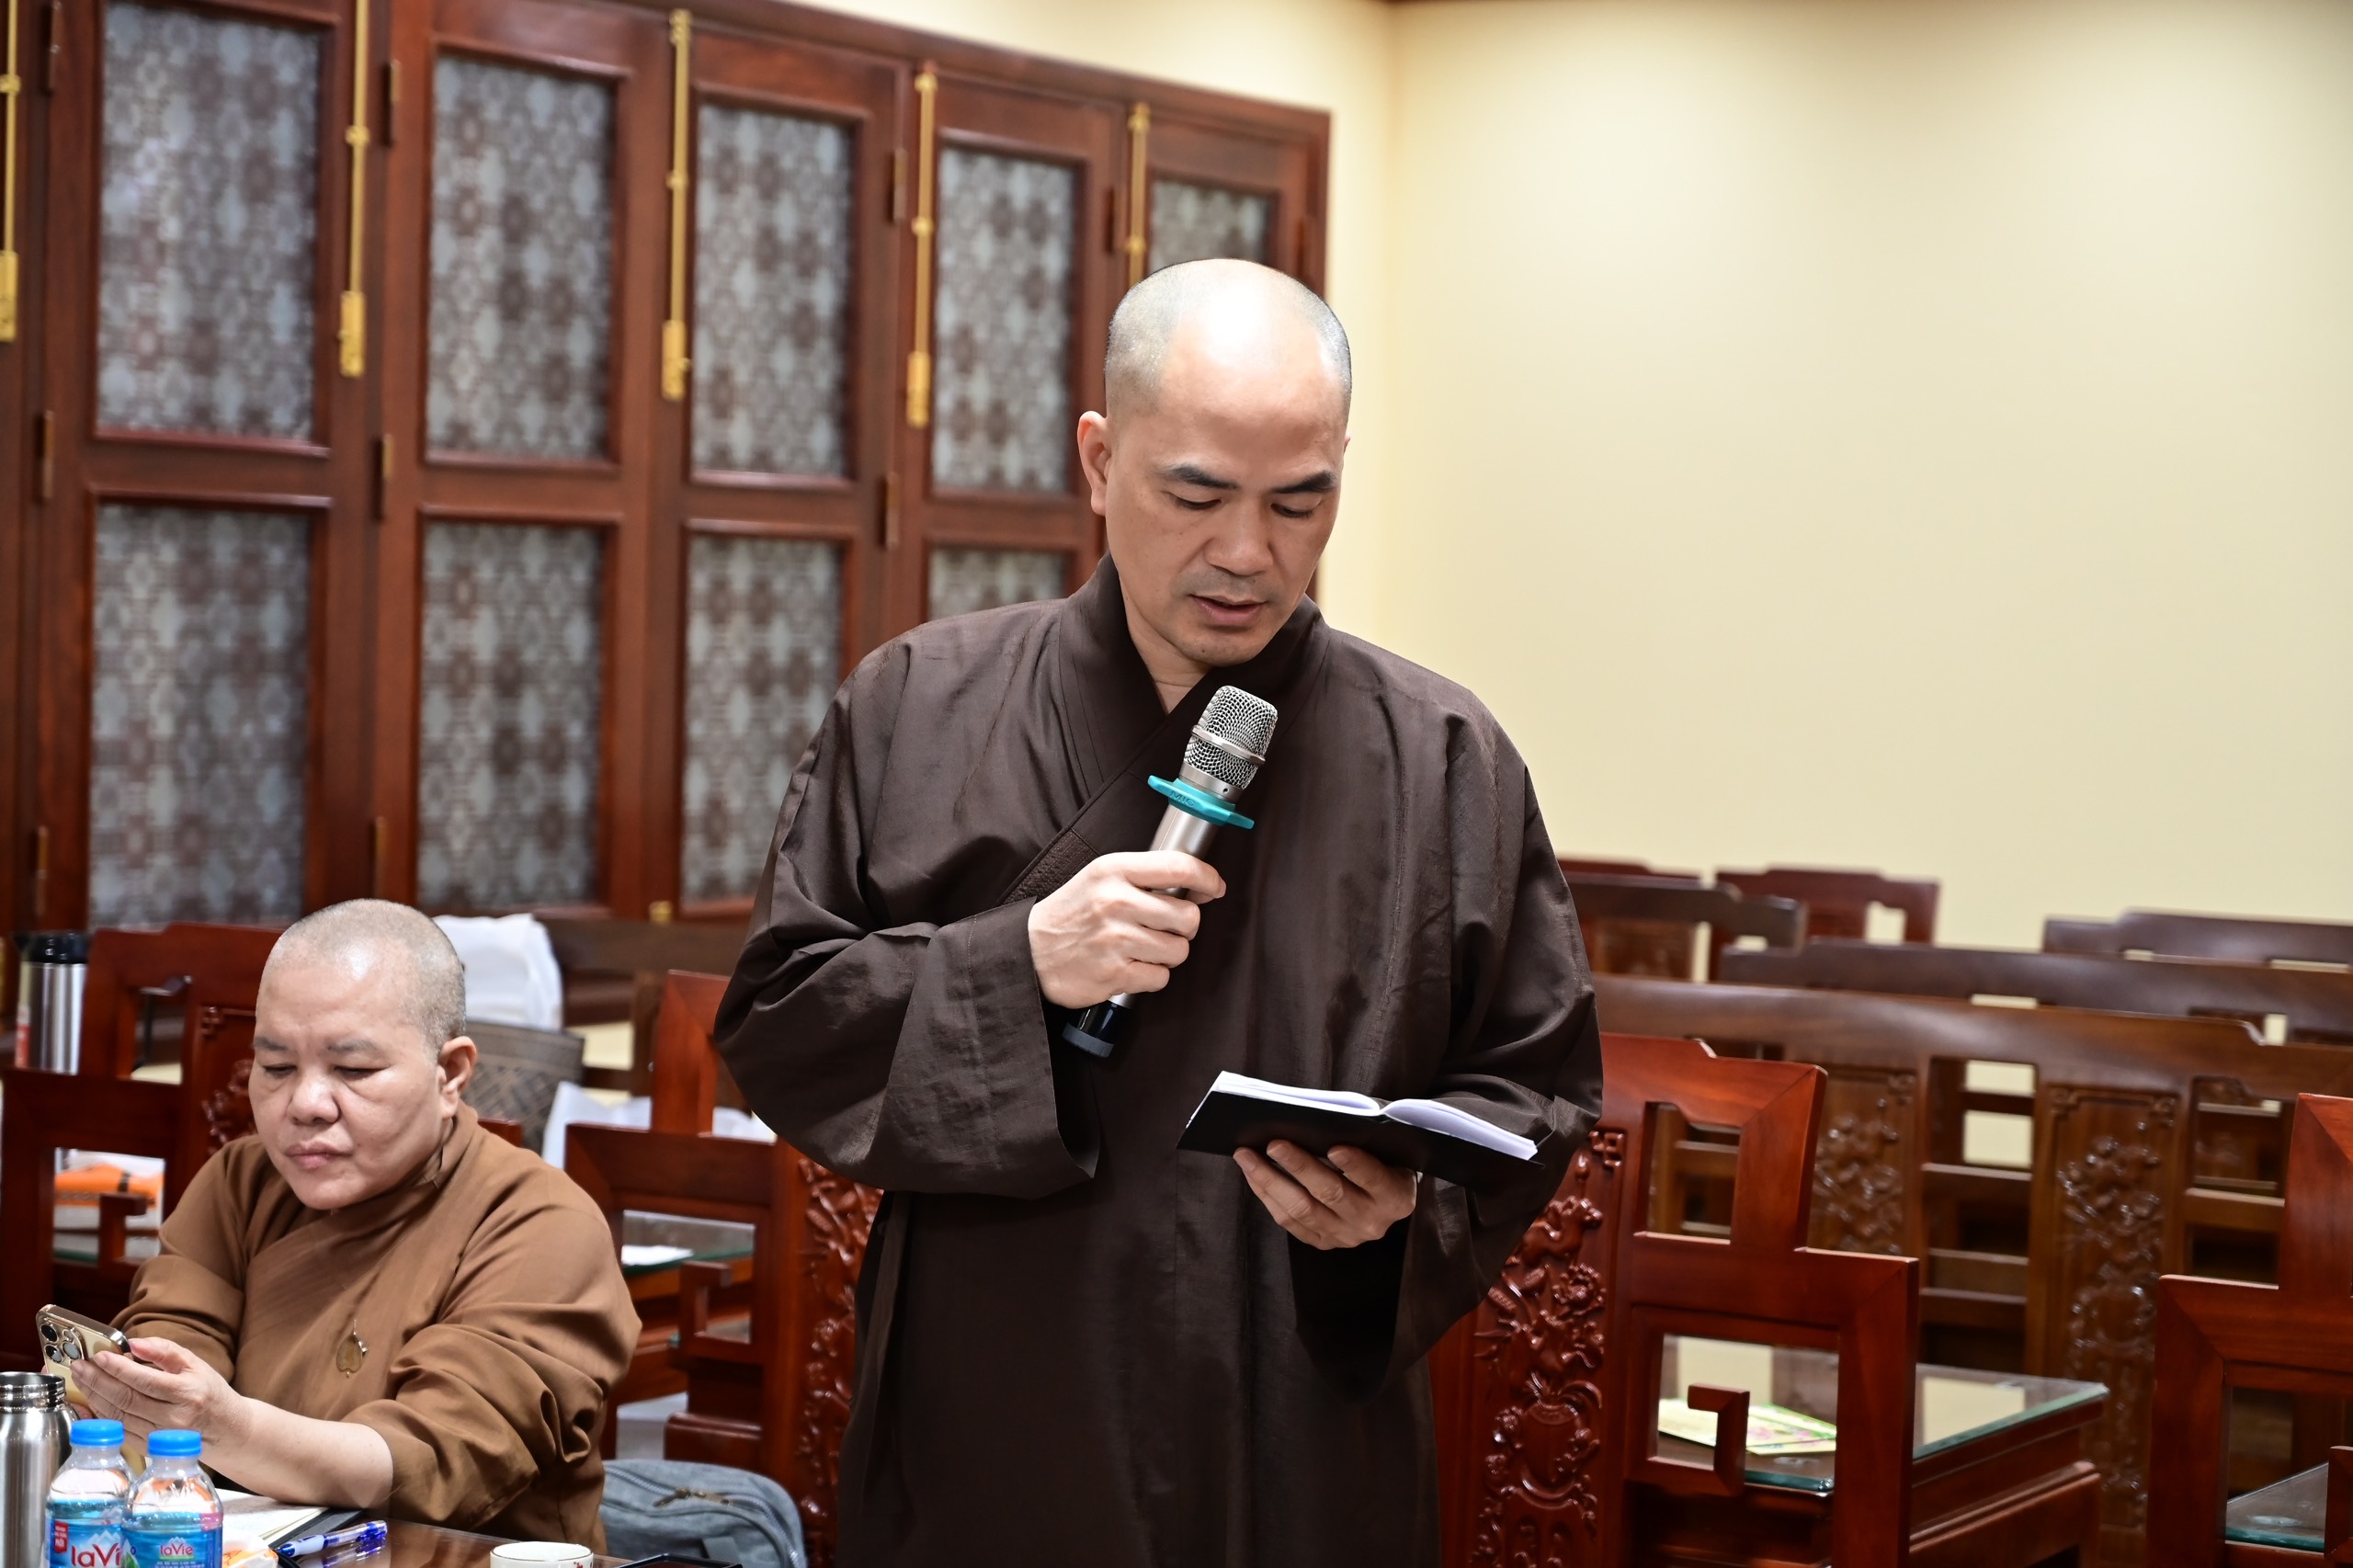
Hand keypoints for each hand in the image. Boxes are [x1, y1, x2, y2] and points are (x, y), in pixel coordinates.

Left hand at [74, 1339, 248, 1443]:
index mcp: (187, 1394)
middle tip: (81, 1366)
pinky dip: (100, 1414)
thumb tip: (134, 1344)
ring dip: (95, 1396)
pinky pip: (117, 1430)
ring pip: (117, 1416)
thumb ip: (165, 1351)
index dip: (117, 1368)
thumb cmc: (210, 1394)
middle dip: (98, 1380)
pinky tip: (92, 1400)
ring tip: (83, 1379)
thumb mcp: (197, 1365)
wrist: (226, 1430)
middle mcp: (173, 1419)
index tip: (99, 1356)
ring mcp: (159, 1438)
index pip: (144, 1380)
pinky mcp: (148, 1449)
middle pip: (125, 1399)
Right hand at [1029, 850, 1224, 1007]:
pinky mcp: (1115, 974)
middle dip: (1184, 926)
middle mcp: (1116, 902)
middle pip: (1188, 917)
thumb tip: (1199, 887)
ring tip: (1143, 948)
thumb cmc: (1071, 912)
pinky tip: (1131, 966)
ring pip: (1179, 951)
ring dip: (1167, 953)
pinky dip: (1151, 976)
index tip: (1214, 888)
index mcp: (1114, 871)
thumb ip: (1145, 876)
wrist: (1029, 951)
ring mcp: (1116, 940)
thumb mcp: (1101, 876)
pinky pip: (1161, 978)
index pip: (1180, 867)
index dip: (1208, 878)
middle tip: (1164, 927)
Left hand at [1236, 1141, 1417, 1248]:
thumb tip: (1314, 1118)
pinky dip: (1268, 1195)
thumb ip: (1361, 1135)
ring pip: (1302, 1209)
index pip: (1375, 1179)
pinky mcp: (1324, 1242)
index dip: (1356, 1165)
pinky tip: (1253, 1173)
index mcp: (1396, 1197)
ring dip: (1270, 1180)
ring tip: (1248, 1155)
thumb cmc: (1381, 1158)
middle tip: (1274, 1143)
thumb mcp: (1383, 1147)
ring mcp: (1347, 1236)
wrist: (1387, 1196)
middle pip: (1331, 1193)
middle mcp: (1373, 1222)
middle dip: (1299, 1166)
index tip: (1334, 1146)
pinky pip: (1290, 1221)